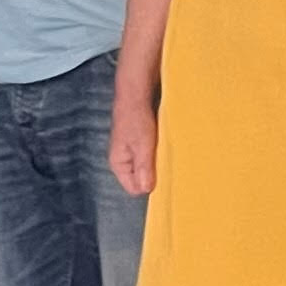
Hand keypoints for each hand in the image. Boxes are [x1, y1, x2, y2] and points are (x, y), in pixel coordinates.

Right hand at [107, 80, 157, 198]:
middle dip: (154, 176)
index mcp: (118, 164)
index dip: (148, 185)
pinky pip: (152, 159)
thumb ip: (144, 168)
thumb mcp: (142, 145)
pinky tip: (165, 149)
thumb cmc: (136, 118)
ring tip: (165, 154)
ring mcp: (132, 154)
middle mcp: (124, 162)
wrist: (136, 95)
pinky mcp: (141, 146)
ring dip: (158, 165)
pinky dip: (159, 156)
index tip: (162, 177)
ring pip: (148, 169)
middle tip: (166, 165)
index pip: (134, 189)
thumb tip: (146, 190)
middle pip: (141, 180)